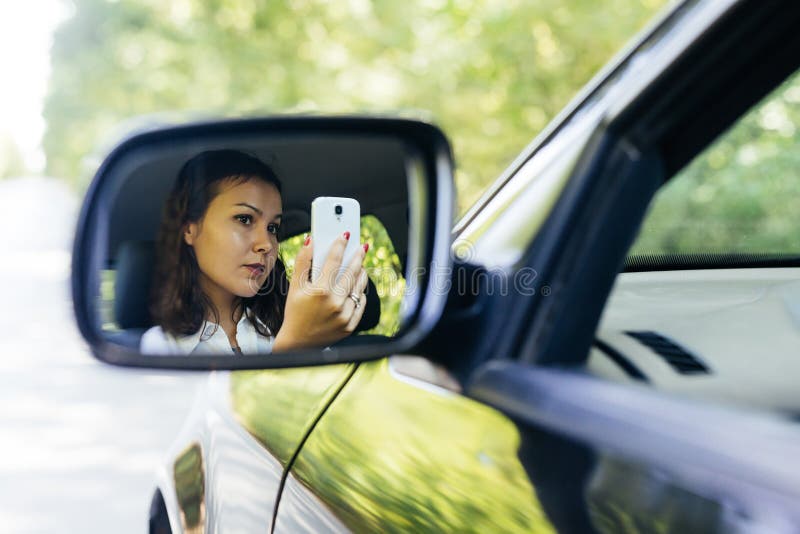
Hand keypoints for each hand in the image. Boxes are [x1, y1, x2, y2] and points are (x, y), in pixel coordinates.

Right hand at [273, 233, 368, 350]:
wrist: (298, 343)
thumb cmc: (295, 312)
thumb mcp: (294, 287)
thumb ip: (302, 262)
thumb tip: (310, 240)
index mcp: (320, 291)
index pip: (334, 261)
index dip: (340, 245)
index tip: (345, 235)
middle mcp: (335, 303)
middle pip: (352, 272)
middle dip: (358, 257)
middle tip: (362, 247)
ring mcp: (344, 315)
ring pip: (359, 287)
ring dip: (361, 273)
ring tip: (361, 265)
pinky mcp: (350, 325)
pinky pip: (361, 303)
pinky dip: (360, 293)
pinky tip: (357, 286)